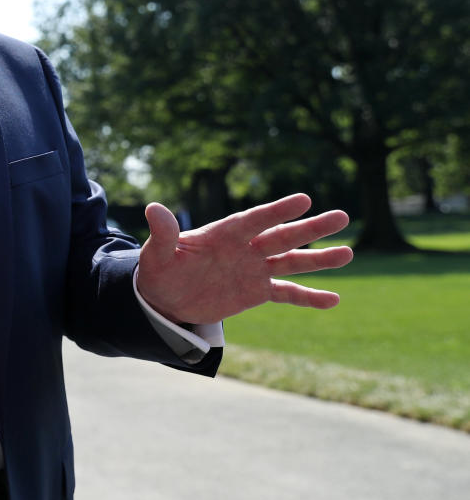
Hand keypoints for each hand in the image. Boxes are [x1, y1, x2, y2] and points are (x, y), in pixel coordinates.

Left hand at [136, 193, 352, 325]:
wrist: (165, 298)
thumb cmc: (160, 270)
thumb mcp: (158, 255)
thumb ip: (163, 234)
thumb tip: (153, 208)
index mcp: (224, 233)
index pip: (254, 220)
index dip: (277, 211)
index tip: (303, 200)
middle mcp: (245, 248)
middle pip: (282, 236)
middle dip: (311, 228)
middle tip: (342, 216)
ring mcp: (254, 269)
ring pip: (292, 261)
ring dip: (319, 259)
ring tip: (347, 252)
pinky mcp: (257, 291)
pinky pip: (287, 293)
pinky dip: (309, 297)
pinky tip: (334, 299)